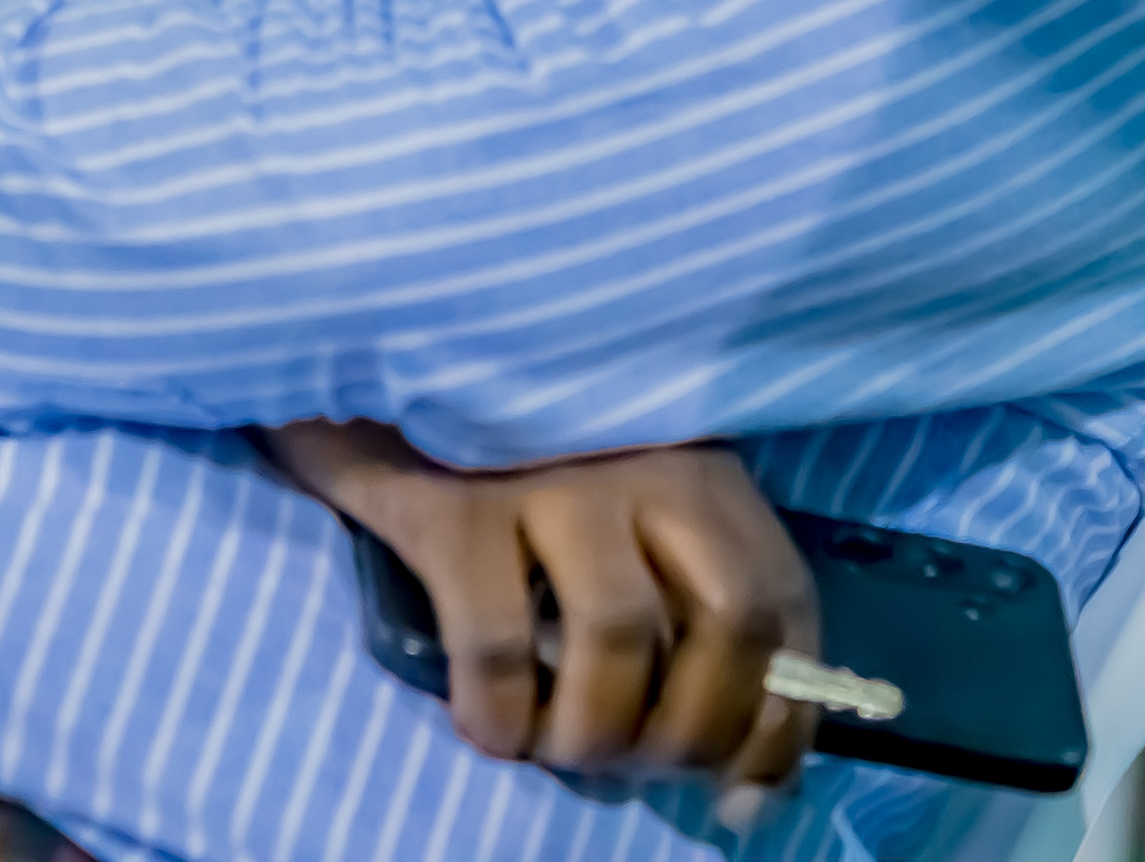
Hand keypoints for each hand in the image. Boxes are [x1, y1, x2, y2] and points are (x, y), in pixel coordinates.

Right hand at [258, 420, 817, 816]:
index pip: (782, 600)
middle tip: (632, 766)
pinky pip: (499, 640)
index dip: (777, 720)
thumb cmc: (497, 454)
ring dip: (596, 734)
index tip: (737, 793)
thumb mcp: (610, 502)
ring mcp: (550, 475)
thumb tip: (740, 782)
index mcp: (693, 463)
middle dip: (695, 730)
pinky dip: (502, 714)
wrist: (363, 351)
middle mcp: (643, 458)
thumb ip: (676, 602)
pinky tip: (486, 728)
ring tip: (553, 749)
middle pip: (732, 617)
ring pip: (621, 635)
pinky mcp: (455, 501)